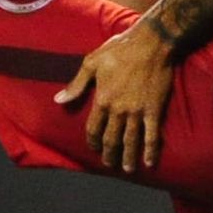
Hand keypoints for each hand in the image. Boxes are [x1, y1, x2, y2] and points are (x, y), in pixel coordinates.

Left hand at [55, 20, 176, 172]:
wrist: (150, 43)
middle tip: (109, 164)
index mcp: (102, 100)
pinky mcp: (154, 110)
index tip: (94, 148)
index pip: (93, 129)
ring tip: (126, 169)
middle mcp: (118, 110)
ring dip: (127, 158)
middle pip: (111, 139)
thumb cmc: (119, 49)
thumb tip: (58, 100)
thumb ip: (76, 85)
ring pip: (130, 141)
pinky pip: (152, 135)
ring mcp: (137, 112)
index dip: (92, 141)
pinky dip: (151, 151)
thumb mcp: (91, 63)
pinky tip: (150, 163)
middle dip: (109, 154)